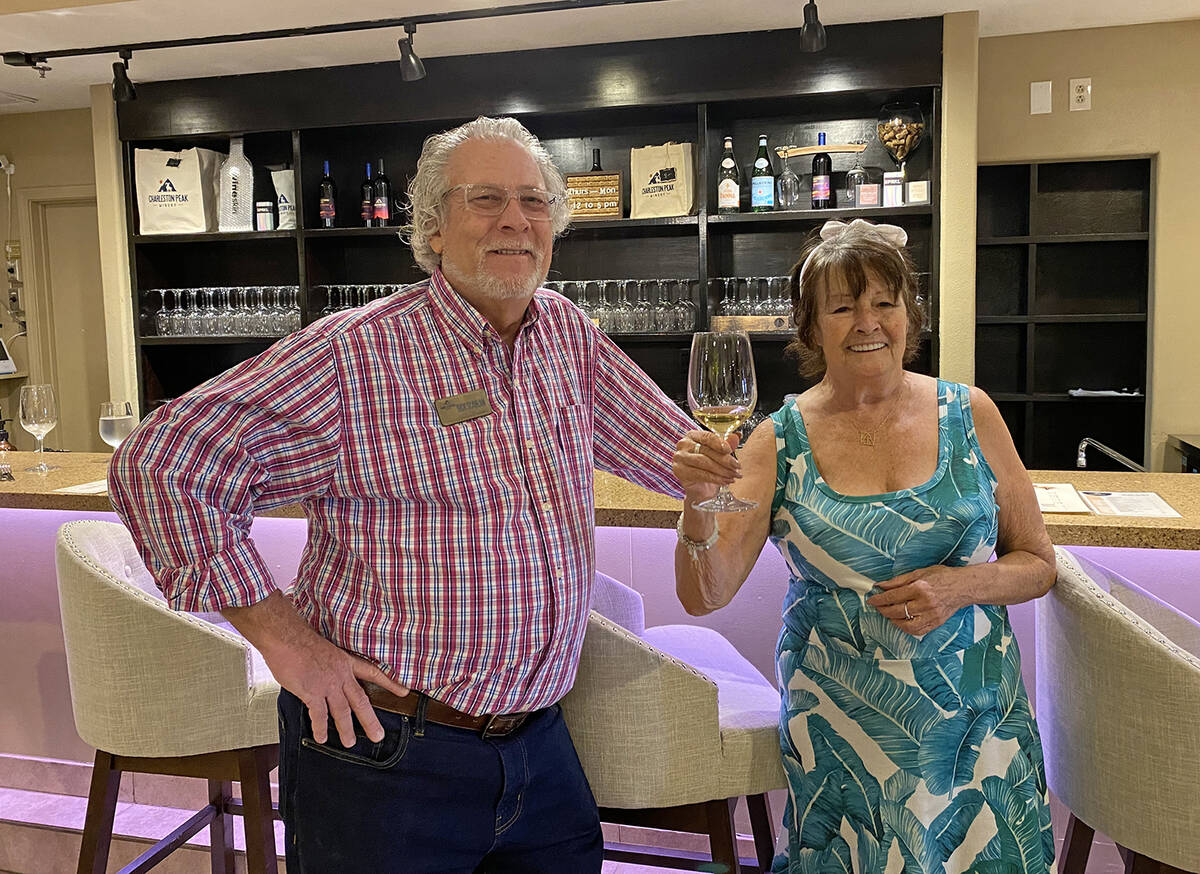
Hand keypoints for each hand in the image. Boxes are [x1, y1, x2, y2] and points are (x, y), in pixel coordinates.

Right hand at [263, 631, 409, 747]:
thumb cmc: (300, 640)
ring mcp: (328, 684)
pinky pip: (319, 714)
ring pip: (342, 711)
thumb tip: (328, 677)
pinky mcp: (312, 691)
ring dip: (346, 729)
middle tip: (377, 736)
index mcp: (346, 662)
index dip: (389, 683)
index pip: (373, 673)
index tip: (404, 691)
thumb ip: (331, 666)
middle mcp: (341, 674)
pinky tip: (321, 737)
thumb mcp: (325, 649)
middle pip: (360, 700)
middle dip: (370, 720)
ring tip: (349, 743)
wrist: (286, 636)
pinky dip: (320, 727)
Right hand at [672, 429, 740, 499]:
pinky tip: (725, 481)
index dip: (719, 443)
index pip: (707, 437)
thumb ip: (726, 445)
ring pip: (704, 462)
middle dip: (725, 460)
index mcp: (693, 435)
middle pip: (707, 451)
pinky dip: (715, 478)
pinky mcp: (680, 471)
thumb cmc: (708, 467)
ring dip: (722, 470)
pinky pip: (700, 474)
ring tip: (733, 475)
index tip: (730, 450)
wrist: (699, 487)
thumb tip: (735, 437)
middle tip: (737, 466)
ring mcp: (679, 458)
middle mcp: (683, 444)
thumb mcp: (719, 454)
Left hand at [866, 565, 964, 635]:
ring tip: (888, 614)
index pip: (893, 596)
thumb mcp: (919, 572)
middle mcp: (925, 603)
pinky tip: (901, 622)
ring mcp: (931, 615)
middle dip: (883, 609)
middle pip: (897, 610)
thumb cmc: (942, 576)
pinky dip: (906, 628)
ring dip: (893, 620)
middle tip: (878, 606)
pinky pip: (917, 631)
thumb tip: (881, 585)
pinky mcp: (936, 623)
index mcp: (920, 588)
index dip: (879, 599)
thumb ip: (898, 580)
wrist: (964, 586)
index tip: (871, 600)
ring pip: (905, 624)